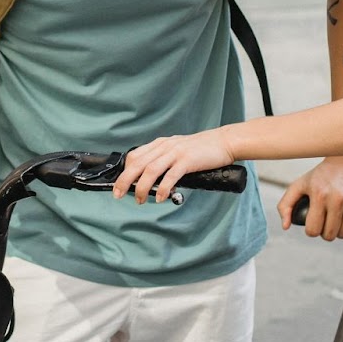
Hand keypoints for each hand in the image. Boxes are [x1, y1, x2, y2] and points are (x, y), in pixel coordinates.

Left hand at [112, 129, 235, 204]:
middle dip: (125, 180)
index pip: (135, 156)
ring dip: (142, 187)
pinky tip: (160, 198)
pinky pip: (171, 175)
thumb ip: (165, 161)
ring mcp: (176, 152)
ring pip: (151, 170)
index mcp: (161, 144)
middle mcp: (165, 146)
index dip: (125, 171)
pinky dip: (163, 188)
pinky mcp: (187, 160)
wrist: (224, 142)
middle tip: (118, 194)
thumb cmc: (202, 149)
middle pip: (138, 163)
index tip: (120, 185)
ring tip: (139, 200)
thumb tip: (153, 181)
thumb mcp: (178, 150)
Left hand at [277, 155, 342, 240]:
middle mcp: (338, 199)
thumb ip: (286, 204)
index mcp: (320, 195)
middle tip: (325, 222)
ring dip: (338, 230)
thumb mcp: (300, 184)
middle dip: (324, 232)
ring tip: (336, 218)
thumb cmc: (323, 173)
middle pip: (329, 235)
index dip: (311, 230)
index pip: (313, 230)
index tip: (314, 223)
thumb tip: (285, 226)